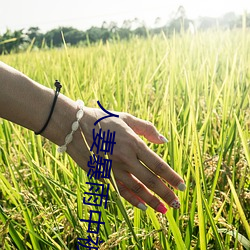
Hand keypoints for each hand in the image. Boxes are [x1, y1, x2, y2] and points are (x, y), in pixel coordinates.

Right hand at [67, 106, 185, 212]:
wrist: (75, 127)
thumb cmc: (103, 120)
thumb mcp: (127, 118)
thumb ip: (147, 128)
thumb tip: (163, 140)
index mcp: (134, 143)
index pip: (158, 165)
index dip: (172, 177)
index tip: (182, 186)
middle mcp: (126, 158)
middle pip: (150, 180)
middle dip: (166, 193)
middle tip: (177, 203)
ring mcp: (113, 168)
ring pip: (137, 189)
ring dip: (152, 201)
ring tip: (164, 210)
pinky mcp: (103, 174)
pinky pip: (120, 190)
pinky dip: (132, 200)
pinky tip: (143, 207)